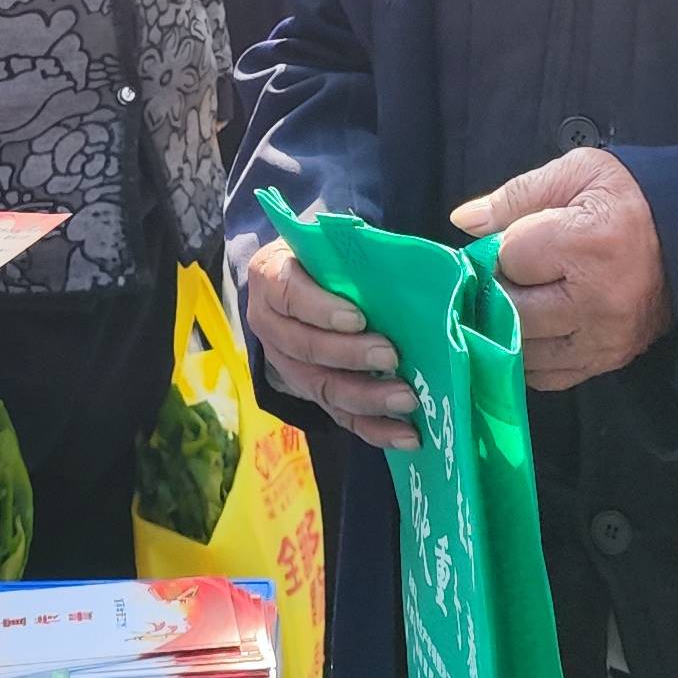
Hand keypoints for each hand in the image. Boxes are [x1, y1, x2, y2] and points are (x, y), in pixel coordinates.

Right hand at [238, 232, 418, 449]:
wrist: (301, 278)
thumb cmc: (323, 255)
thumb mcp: (328, 241)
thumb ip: (355, 249)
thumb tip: (405, 263)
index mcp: (270, 277)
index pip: (288, 294)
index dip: (320, 309)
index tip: (357, 317)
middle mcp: (270, 324)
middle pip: (305, 347)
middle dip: (350, 355)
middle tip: (391, 355)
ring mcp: (288, 364)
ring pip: (321, 386)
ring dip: (366, 397)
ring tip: (406, 398)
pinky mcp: (311, 392)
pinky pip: (339, 415)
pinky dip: (374, 429)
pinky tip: (406, 436)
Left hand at [452, 150, 672, 389]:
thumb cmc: (633, 197)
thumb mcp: (578, 172)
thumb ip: (516, 195)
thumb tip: (464, 220)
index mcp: (589, 244)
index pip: (508, 257)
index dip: (500, 245)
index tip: (512, 236)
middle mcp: (597, 300)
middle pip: (510, 309)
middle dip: (498, 289)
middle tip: (507, 271)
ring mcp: (604, 337)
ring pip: (522, 347)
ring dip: (508, 325)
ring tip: (520, 297)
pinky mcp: (609, 360)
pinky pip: (547, 375)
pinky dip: (530, 354)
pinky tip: (533, 329)